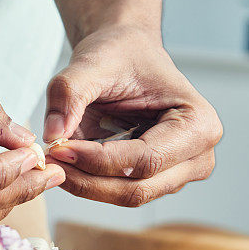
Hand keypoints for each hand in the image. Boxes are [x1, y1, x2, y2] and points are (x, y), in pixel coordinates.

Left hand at [42, 25, 221, 206]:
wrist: (126, 53)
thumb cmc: (121, 54)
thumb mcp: (92, 63)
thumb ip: (69, 93)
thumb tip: (53, 134)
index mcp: (199, 124)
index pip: (146, 160)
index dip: (97, 160)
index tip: (58, 148)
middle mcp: (198, 156)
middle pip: (139, 189)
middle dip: (88, 179)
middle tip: (48, 159)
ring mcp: (180, 174)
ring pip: (127, 196)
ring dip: (86, 184)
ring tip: (54, 158)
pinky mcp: (158, 181)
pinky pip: (120, 191)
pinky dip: (90, 182)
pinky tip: (68, 162)